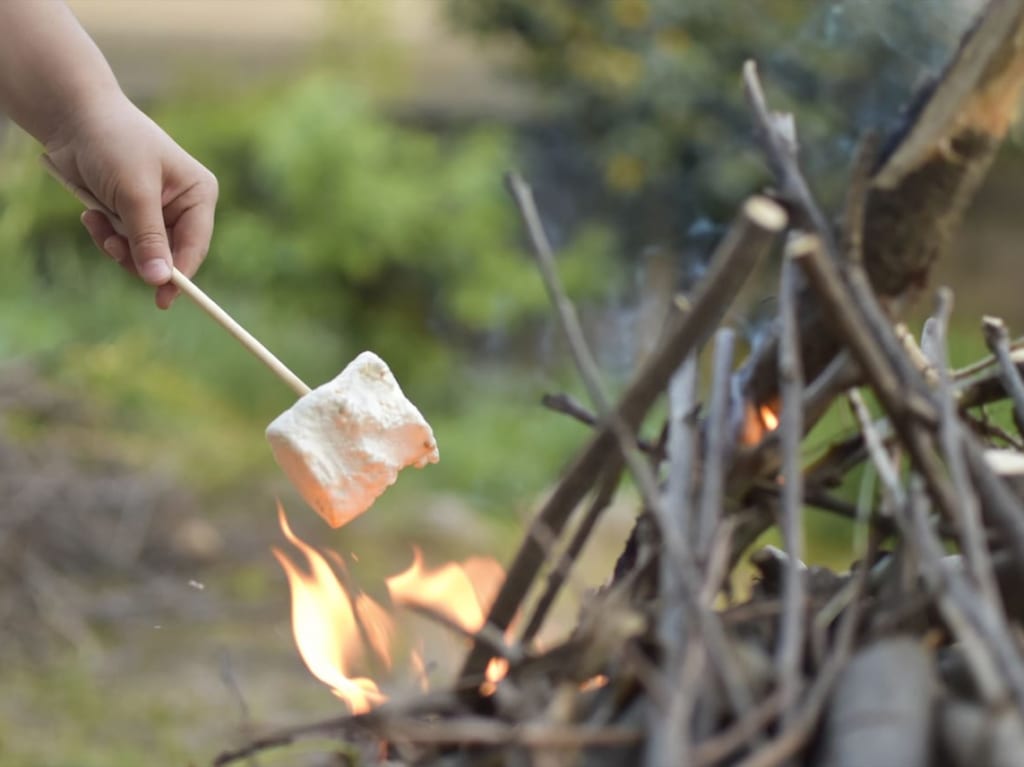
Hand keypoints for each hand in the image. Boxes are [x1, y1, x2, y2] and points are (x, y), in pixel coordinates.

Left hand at [46, 91, 217, 308]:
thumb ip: (149, 238)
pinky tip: (91, 216)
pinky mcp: (130, 215)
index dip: (179, 274)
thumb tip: (160, 281)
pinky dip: (106, 236)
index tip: (162, 299)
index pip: (195, 245)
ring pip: (144, 253)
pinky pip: (124, 243)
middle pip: (169, 255)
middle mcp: (183, 206)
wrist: (73, 117)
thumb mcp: (134, 192)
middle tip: (112, 248)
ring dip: (117, 246)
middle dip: (139, 256)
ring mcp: (156, 212)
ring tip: (97, 224)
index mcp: (198, 194)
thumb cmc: (114, 143)